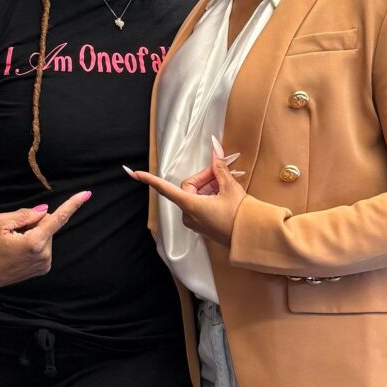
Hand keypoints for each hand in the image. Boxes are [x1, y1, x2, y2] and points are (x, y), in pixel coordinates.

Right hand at [0, 193, 89, 290]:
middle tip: (14, 232)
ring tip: (14, 244)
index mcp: (33, 242)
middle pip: (48, 225)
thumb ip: (25, 214)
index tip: (86, 194)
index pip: (57, 219)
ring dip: (33, 234)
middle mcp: (43, 255)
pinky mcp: (44, 268)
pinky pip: (44, 246)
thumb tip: (45, 211)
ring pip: (46, 235)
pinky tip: (19, 251)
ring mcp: (45, 264)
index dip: (72, 205)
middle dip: (35, 223)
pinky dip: (34, 243)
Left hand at [127, 136, 246, 246]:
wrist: (252, 238)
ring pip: (197, 196)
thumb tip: (215, 149)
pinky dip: (212, 197)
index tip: (135, 174)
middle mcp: (189, 215)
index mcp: (191, 205)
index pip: (166, 189)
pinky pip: (201, 205)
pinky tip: (226, 195)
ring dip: (210, 187)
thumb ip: (219, 167)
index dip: (150, 180)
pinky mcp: (202, 226)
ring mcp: (195, 222)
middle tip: (222, 173)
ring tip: (229, 186)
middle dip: (205, 178)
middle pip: (190, 187)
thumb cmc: (241, 216)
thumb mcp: (230, 187)